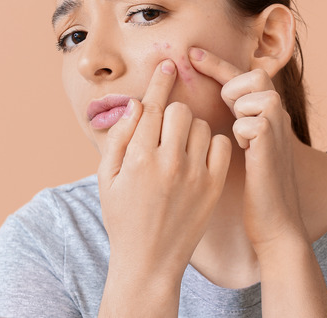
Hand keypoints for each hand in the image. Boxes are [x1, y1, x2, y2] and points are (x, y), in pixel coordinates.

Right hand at [97, 59, 231, 280]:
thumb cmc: (122, 219)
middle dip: (172, 114)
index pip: (152, 108)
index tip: (168, 64)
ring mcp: (194, 175)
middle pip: (179, 112)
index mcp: (138, 158)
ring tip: (180, 150)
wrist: (149, 262)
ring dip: (190, 130)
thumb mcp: (107, 179)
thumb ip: (119, 139)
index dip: (160, 82)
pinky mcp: (213, 186)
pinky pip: (220, 145)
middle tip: (166, 131)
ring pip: (200, 126)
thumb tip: (137, 106)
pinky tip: (199, 157)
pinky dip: (211, 145)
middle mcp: (168, 162)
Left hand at [188, 47, 307, 254]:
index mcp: (267, 116)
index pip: (242, 77)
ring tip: (243, 138)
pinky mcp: (272, 142)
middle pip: (255, 74)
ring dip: (240, 109)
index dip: (218, 64)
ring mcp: (278, 127)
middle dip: (234, 86)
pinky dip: (242, 132)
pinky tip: (248, 154)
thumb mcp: (246, 150)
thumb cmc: (255, 192)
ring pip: (254, 92)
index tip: (191, 55)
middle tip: (229, 112)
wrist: (275, 222)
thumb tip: (207, 110)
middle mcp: (277, 116)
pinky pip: (249, 120)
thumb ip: (235, 125)